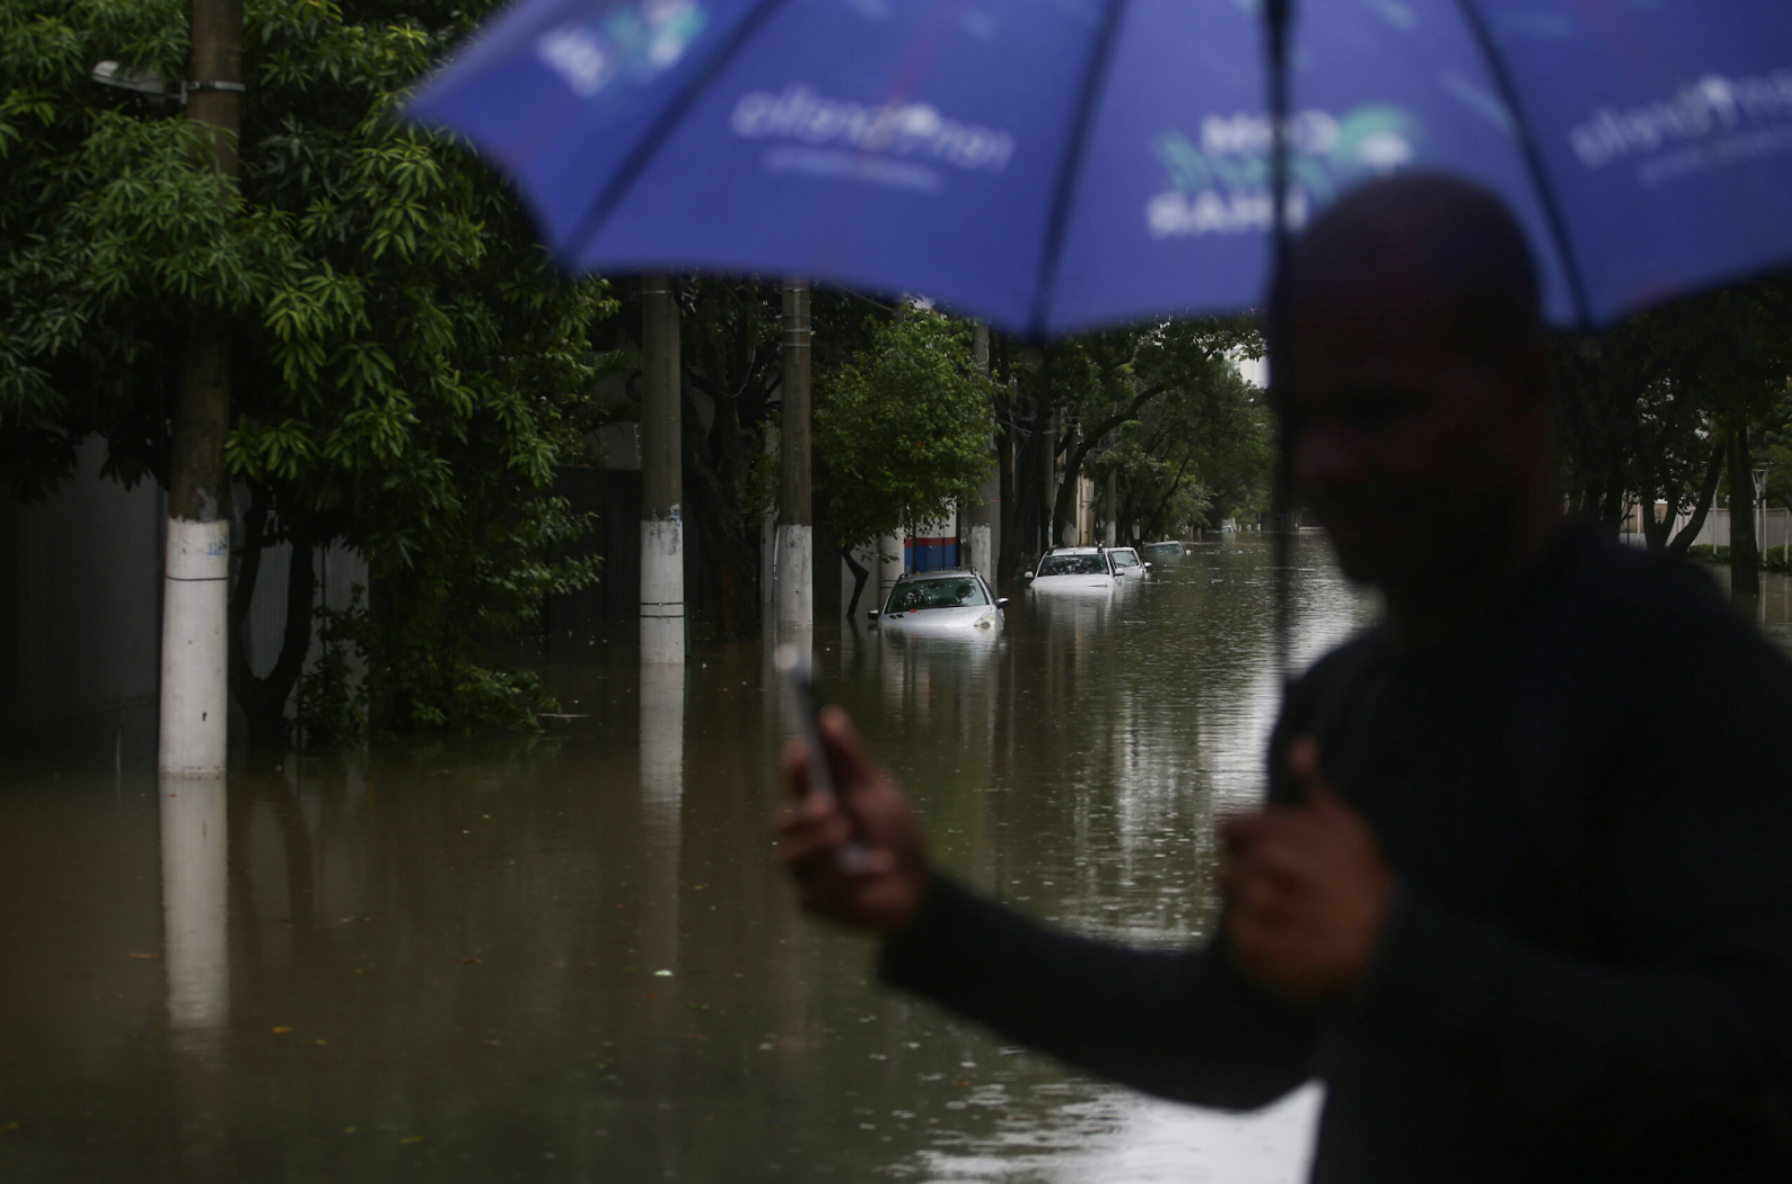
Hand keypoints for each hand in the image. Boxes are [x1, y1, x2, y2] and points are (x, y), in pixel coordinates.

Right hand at [778, 708, 931, 933]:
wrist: (916, 886)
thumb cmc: (891, 834)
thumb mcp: (877, 793)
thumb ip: (851, 760)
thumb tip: (829, 716)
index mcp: (814, 805)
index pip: (796, 784)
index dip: (795, 767)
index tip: (801, 748)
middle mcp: (801, 837)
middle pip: (784, 824)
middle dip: (802, 814)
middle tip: (826, 805)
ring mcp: (804, 872)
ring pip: (795, 857)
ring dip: (820, 844)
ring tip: (845, 831)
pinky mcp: (814, 902)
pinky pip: (821, 889)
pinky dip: (854, 875)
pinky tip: (881, 864)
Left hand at [1218, 736, 1392, 1003]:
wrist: (1388, 946)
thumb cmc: (1365, 881)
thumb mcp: (1346, 826)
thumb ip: (1314, 787)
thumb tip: (1301, 744)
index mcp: (1283, 838)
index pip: (1227, 828)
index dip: (1245, 841)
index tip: (1268, 856)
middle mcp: (1268, 874)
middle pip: (1225, 869)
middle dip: (1247, 879)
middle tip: (1283, 894)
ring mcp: (1260, 914)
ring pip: (1229, 904)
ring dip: (1250, 911)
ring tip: (1286, 918)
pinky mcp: (1257, 952)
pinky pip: (1234, 940)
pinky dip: (1252, 943)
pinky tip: (1282, 940)